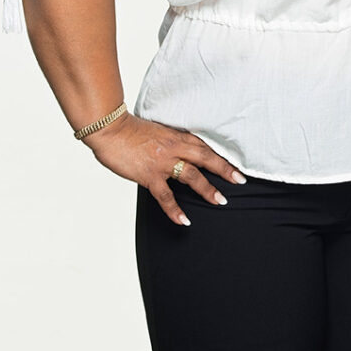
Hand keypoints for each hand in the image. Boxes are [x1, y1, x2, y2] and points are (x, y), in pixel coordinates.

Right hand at [82, 113, 246, 225]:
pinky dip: (176, 210)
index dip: (220, 154)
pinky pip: (166, 196)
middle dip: (224, 169)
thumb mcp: (156, 130)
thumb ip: (169, 141)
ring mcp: (162, 162)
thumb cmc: (129, 129)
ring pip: (192, 176)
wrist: (110, 129)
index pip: (203, 145)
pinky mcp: (149, 175)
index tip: (234, 162)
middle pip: (205, 157)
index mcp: (175, 135)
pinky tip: (184, 220)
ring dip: (208, 189)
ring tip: (221, 200)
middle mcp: (173, 147)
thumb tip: (178, 151)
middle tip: (240, 180)